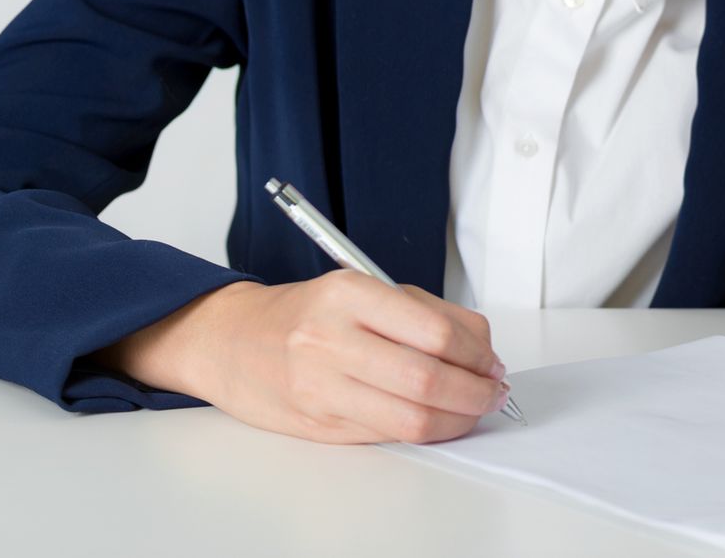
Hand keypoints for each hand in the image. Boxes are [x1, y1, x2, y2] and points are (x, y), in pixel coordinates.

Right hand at [176, 273, 509, 443]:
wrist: (232, 341)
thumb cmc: (306, 313)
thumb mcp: (362, 288)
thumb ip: (424, 311)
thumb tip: (482, 347)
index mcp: (348, 294)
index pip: (434, 331)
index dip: (477, 353)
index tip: (492, 360)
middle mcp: (331, 340)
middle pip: (427, 379)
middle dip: (475, 391)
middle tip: (492, 390)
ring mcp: (322, 387)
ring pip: (411, 418)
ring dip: (458, 418)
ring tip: (473, 408)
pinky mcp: (320, 425)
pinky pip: (388, 435)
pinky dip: (426, 430)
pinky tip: (437, 419)